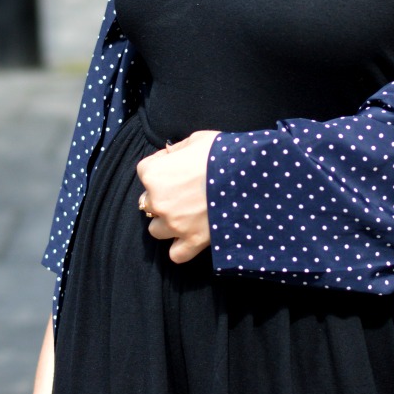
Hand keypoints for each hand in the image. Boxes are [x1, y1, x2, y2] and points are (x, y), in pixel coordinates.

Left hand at [136, 130, 218, 263]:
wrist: (249, 174)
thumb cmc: (222, 153)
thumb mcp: (197, 140)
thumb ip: (177, 150)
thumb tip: (170, 155)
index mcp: (154, 173)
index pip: (144, 171)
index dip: (161, 167)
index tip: (176, 165)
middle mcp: (158, 201)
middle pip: (148, 203)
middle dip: (162, 196)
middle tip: (183, 190)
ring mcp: (175, 223)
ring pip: (156, 230)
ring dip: (167, 223)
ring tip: (185, 214)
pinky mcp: (193, 240)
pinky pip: (176, 254)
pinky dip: (181, 248)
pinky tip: (191, 237)